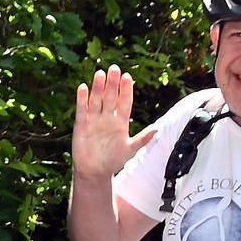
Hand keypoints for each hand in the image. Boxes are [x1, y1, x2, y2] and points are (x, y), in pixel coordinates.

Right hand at [72, 66, 156, 180]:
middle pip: (110, 97)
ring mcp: (94, 120)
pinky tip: (83, 88)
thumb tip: (158, 129)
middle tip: (114, 69)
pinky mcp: (82, 125)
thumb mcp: (130, 150)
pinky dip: (82, 99)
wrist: (94, 171)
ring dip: (98, 87)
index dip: (126, 90)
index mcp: (121, 122)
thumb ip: (142, 139)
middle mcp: (108, 118)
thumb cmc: (113, 161)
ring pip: (97, 100)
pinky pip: (82, 110)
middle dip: (112, 84)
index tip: (127, 77)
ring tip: (100, 74)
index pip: (124, 102)